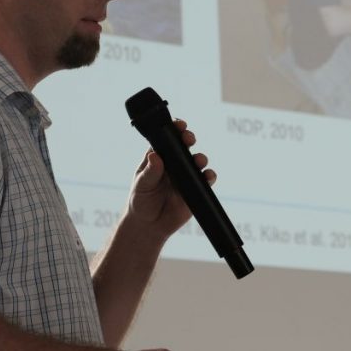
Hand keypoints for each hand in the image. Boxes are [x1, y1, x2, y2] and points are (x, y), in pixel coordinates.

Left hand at [127, 119, 215, 239]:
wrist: (150, 226)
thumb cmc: (141, 201)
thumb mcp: (142, 186)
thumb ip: (150, 172)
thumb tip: (154, 155)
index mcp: (159, 157)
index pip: (167, 138)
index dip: (175, 128)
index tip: (180, 125)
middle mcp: (174, 163)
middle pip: (185, 144)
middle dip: (189, 138)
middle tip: (189, 138)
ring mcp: (186, 175)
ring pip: (198, 160)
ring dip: (200, 157)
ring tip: (198, 161)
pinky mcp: (195, 189)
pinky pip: (206, 179)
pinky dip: (209, 176)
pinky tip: (207, 176)